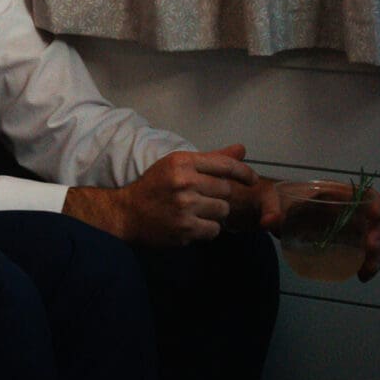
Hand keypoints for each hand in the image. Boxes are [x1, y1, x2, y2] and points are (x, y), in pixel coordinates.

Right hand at [62, 144, 257, 245]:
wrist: (126, 213)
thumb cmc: (155, 187)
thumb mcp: (177, 165)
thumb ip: (211, 159)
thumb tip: (242, 149)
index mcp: (182, 161)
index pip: (225, 165)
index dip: (244, 173)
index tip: (252, 180)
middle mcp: (184, 182)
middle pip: (226, 190)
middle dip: (219, 196)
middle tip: (204, 199)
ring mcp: (185, 206)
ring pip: (223, 211)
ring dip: (215, 214)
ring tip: (197, 212)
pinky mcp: (185, 229)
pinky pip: (214, 230)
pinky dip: (207, 229)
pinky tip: (192, 224)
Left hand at [251, 180, 379, 280]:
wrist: (269, 215)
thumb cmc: (275, 200)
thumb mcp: (270, 200)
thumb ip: (270, 208)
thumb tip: (268, 221)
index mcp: (332, 193)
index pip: (361, 193)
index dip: (373, 201)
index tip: (376, 212)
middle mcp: (345, 211)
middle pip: (371, 221)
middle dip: (377, 234)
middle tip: (371, 248)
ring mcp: (346, 230)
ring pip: (371, 241)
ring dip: (375, 256)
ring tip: (367, 270)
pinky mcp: (342, 246)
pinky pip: (361, 255)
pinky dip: (366, 266)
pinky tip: (361, 277)